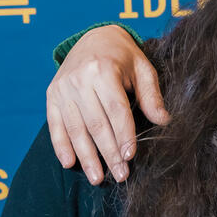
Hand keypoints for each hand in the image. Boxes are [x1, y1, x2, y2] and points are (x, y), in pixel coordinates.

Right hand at [45, 25, 167, 183]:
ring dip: (86, 157)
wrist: (94, 38)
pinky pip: (55, 125)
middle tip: (120, 175)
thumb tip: (164, 121)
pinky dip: (61, 146)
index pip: (115, 110)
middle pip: (95, 124)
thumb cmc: (124, 57)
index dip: (123, 135)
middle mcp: (79, 80)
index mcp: (103, 70)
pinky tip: (70, 164)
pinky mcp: (51, 96)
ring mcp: (62, 88)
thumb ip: (151, 96)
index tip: (131, 157)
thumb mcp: (143, 69)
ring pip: (75, 129)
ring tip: (97, 178)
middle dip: (108, 153)